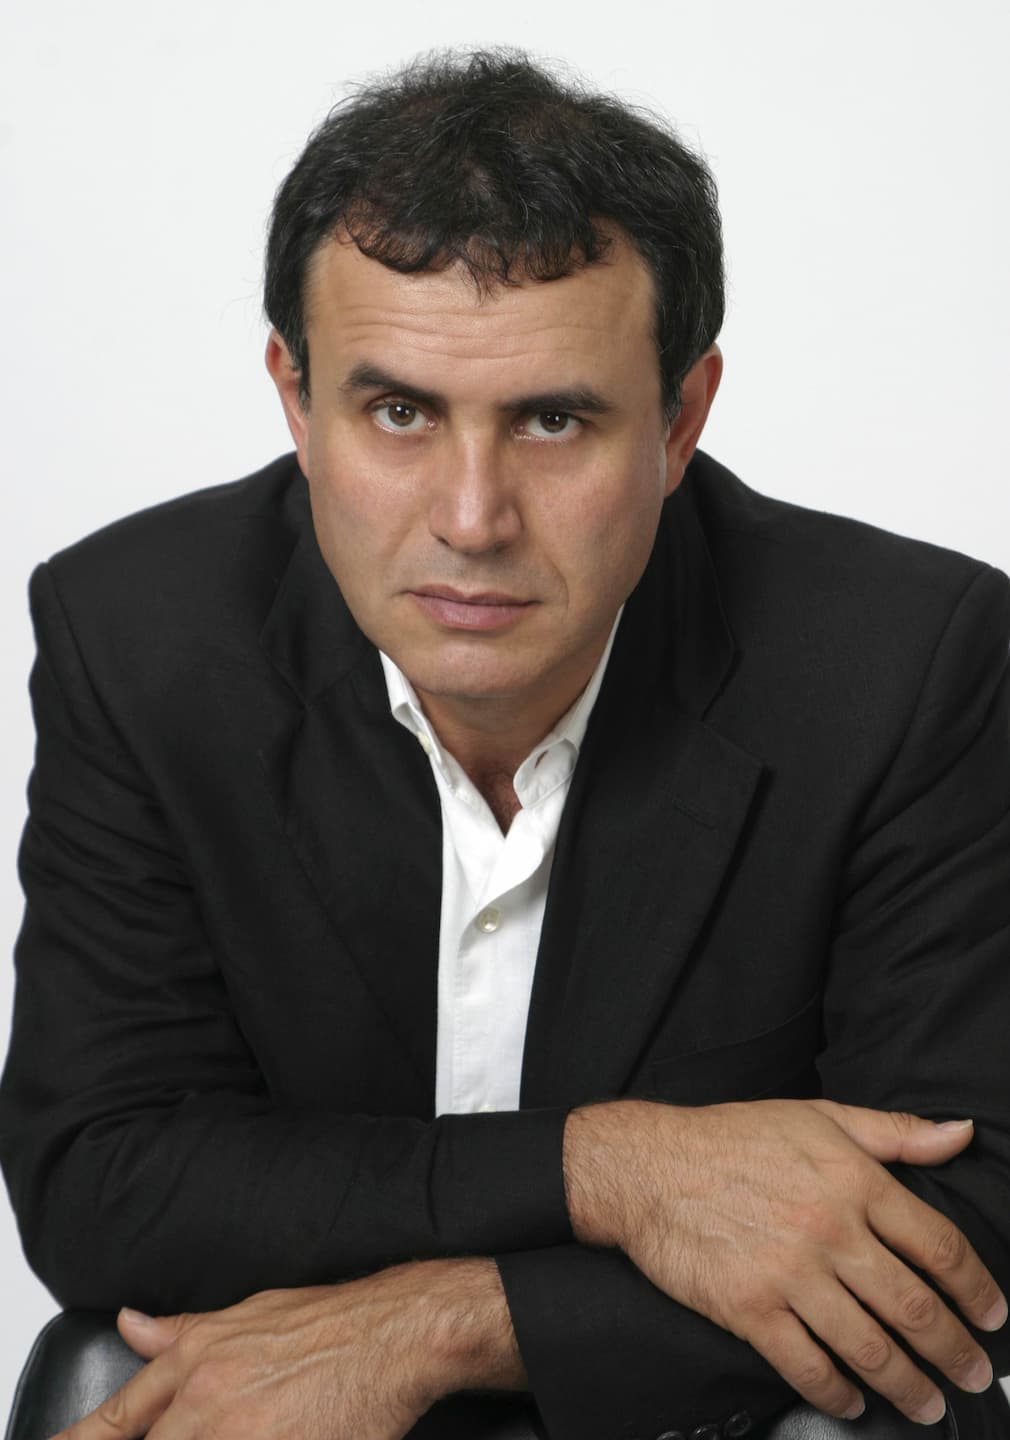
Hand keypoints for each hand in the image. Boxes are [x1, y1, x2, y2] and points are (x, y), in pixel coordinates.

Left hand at [52, 1259, 523, 1439]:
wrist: (396, 1333)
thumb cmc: (331, 1320)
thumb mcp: (246, 1313)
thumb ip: (182, 1331)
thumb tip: (129, 1324)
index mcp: (194, 1362)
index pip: (117, 1421)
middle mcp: (207, 1401)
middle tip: (211, 1427)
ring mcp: (242, 1435)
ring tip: (254, 1427)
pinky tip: (271, 1439)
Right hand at [564, 1098, 1007, 1424]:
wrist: (648, 1167)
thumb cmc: (732, 1137)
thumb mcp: (817, 1118)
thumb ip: (894, 1132)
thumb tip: (960, 1134)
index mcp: (852, 1181)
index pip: (937, 1246)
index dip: (976, 1289)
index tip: (992, 1315)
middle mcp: (829, 1230)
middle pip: (914, 1308)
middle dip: (954, 1351)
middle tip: (973, 1375)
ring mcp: (789, 1274)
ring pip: (870, 1347)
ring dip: (909, 1385)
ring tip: (927, 1403)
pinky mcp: (749, 1310)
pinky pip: (809, 1366)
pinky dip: (839, 1393)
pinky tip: (854, 1400)